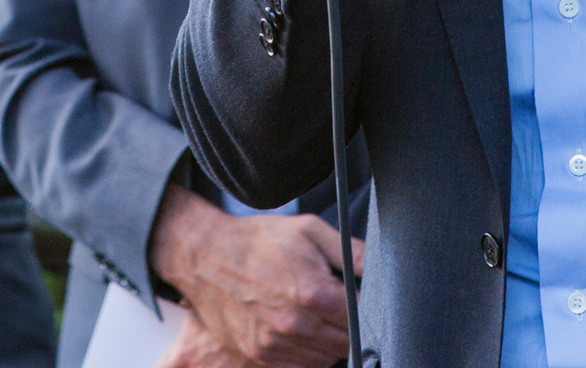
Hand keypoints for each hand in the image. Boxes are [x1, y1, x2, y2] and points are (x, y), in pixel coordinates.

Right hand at [149, 186, 362, 367]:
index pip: (362, 318)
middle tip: (335, 302)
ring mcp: (277, 345)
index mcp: (314, 294)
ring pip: (327, 358)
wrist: (205, 256)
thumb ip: (351, 251)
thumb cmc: (258, 240)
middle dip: (348, 323)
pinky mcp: (261, 355)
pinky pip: (302, 365)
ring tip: (315, 312)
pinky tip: (300, 326)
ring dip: (329, 340)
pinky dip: (308, 351)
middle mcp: (297, 326)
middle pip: (348, 342)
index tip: (358, 294)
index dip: (365, 306)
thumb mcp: (309, 231)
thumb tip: (381, 268)